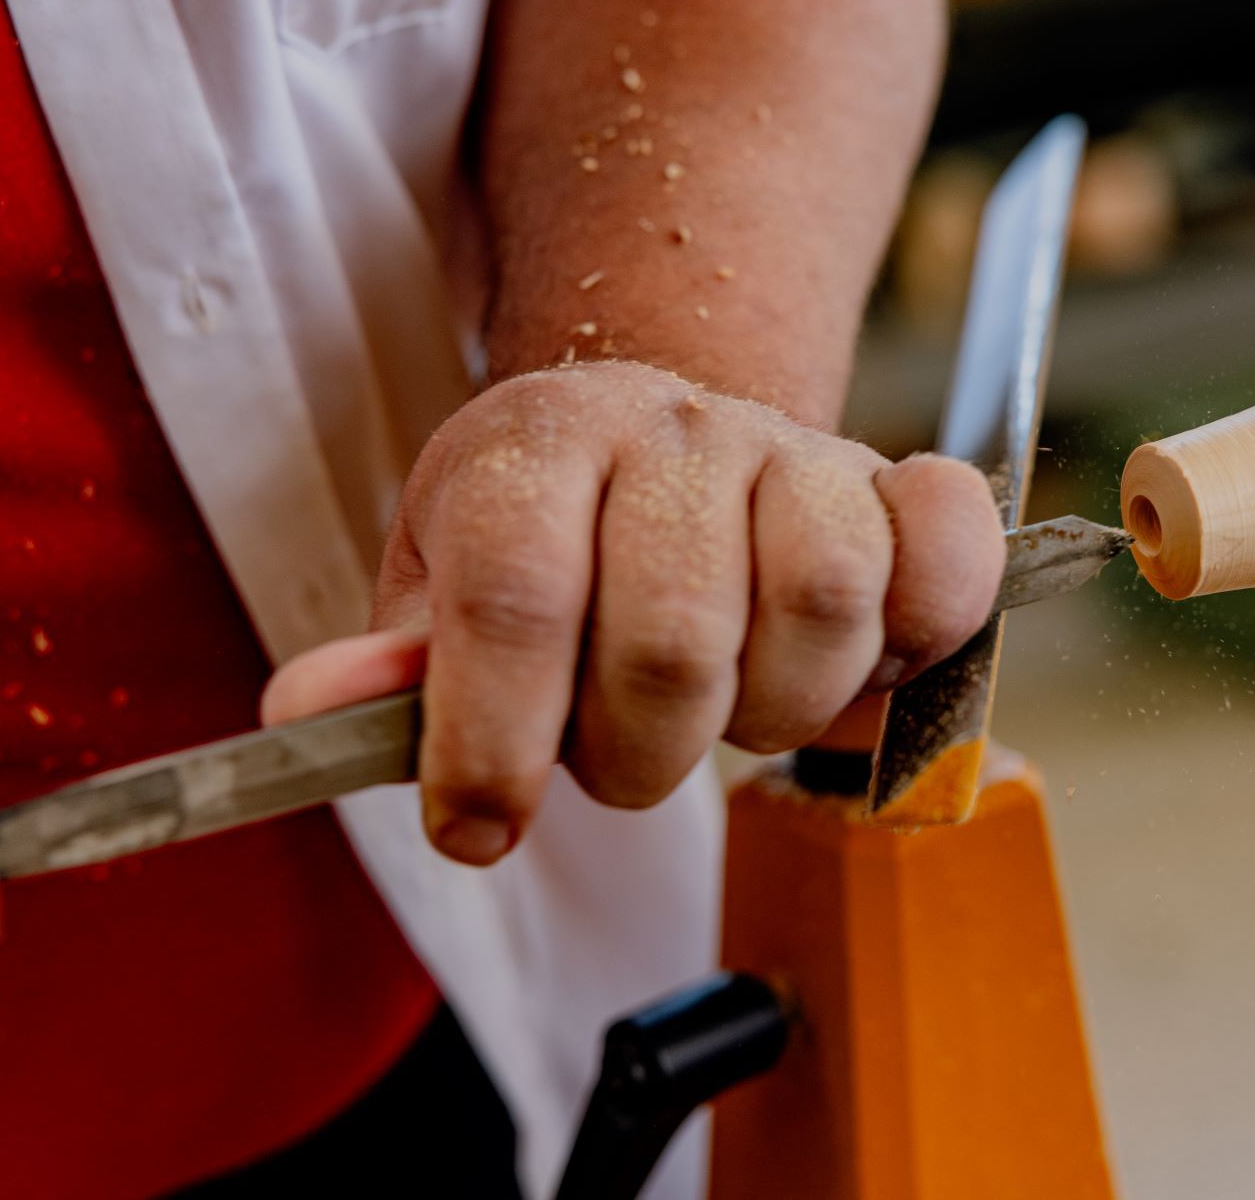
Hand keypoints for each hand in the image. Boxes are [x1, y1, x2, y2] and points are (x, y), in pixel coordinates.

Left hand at [260, 362, 1003, 864]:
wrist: (662, 439)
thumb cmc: (549, 542)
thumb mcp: (443, 587)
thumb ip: (396, 665)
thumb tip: (309, 716)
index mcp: (533, 445)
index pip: (513, 593)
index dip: (492, 738)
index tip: (478, 826)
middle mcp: (668, 427)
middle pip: (673, 639)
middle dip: (635, 753)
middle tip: (617, 751)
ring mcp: (796, 449)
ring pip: (821, 611)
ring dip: (770, 713)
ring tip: (727, 702)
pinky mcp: (899, 484)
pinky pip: (946, 556)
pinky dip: (920, 631)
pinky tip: (861, 656)